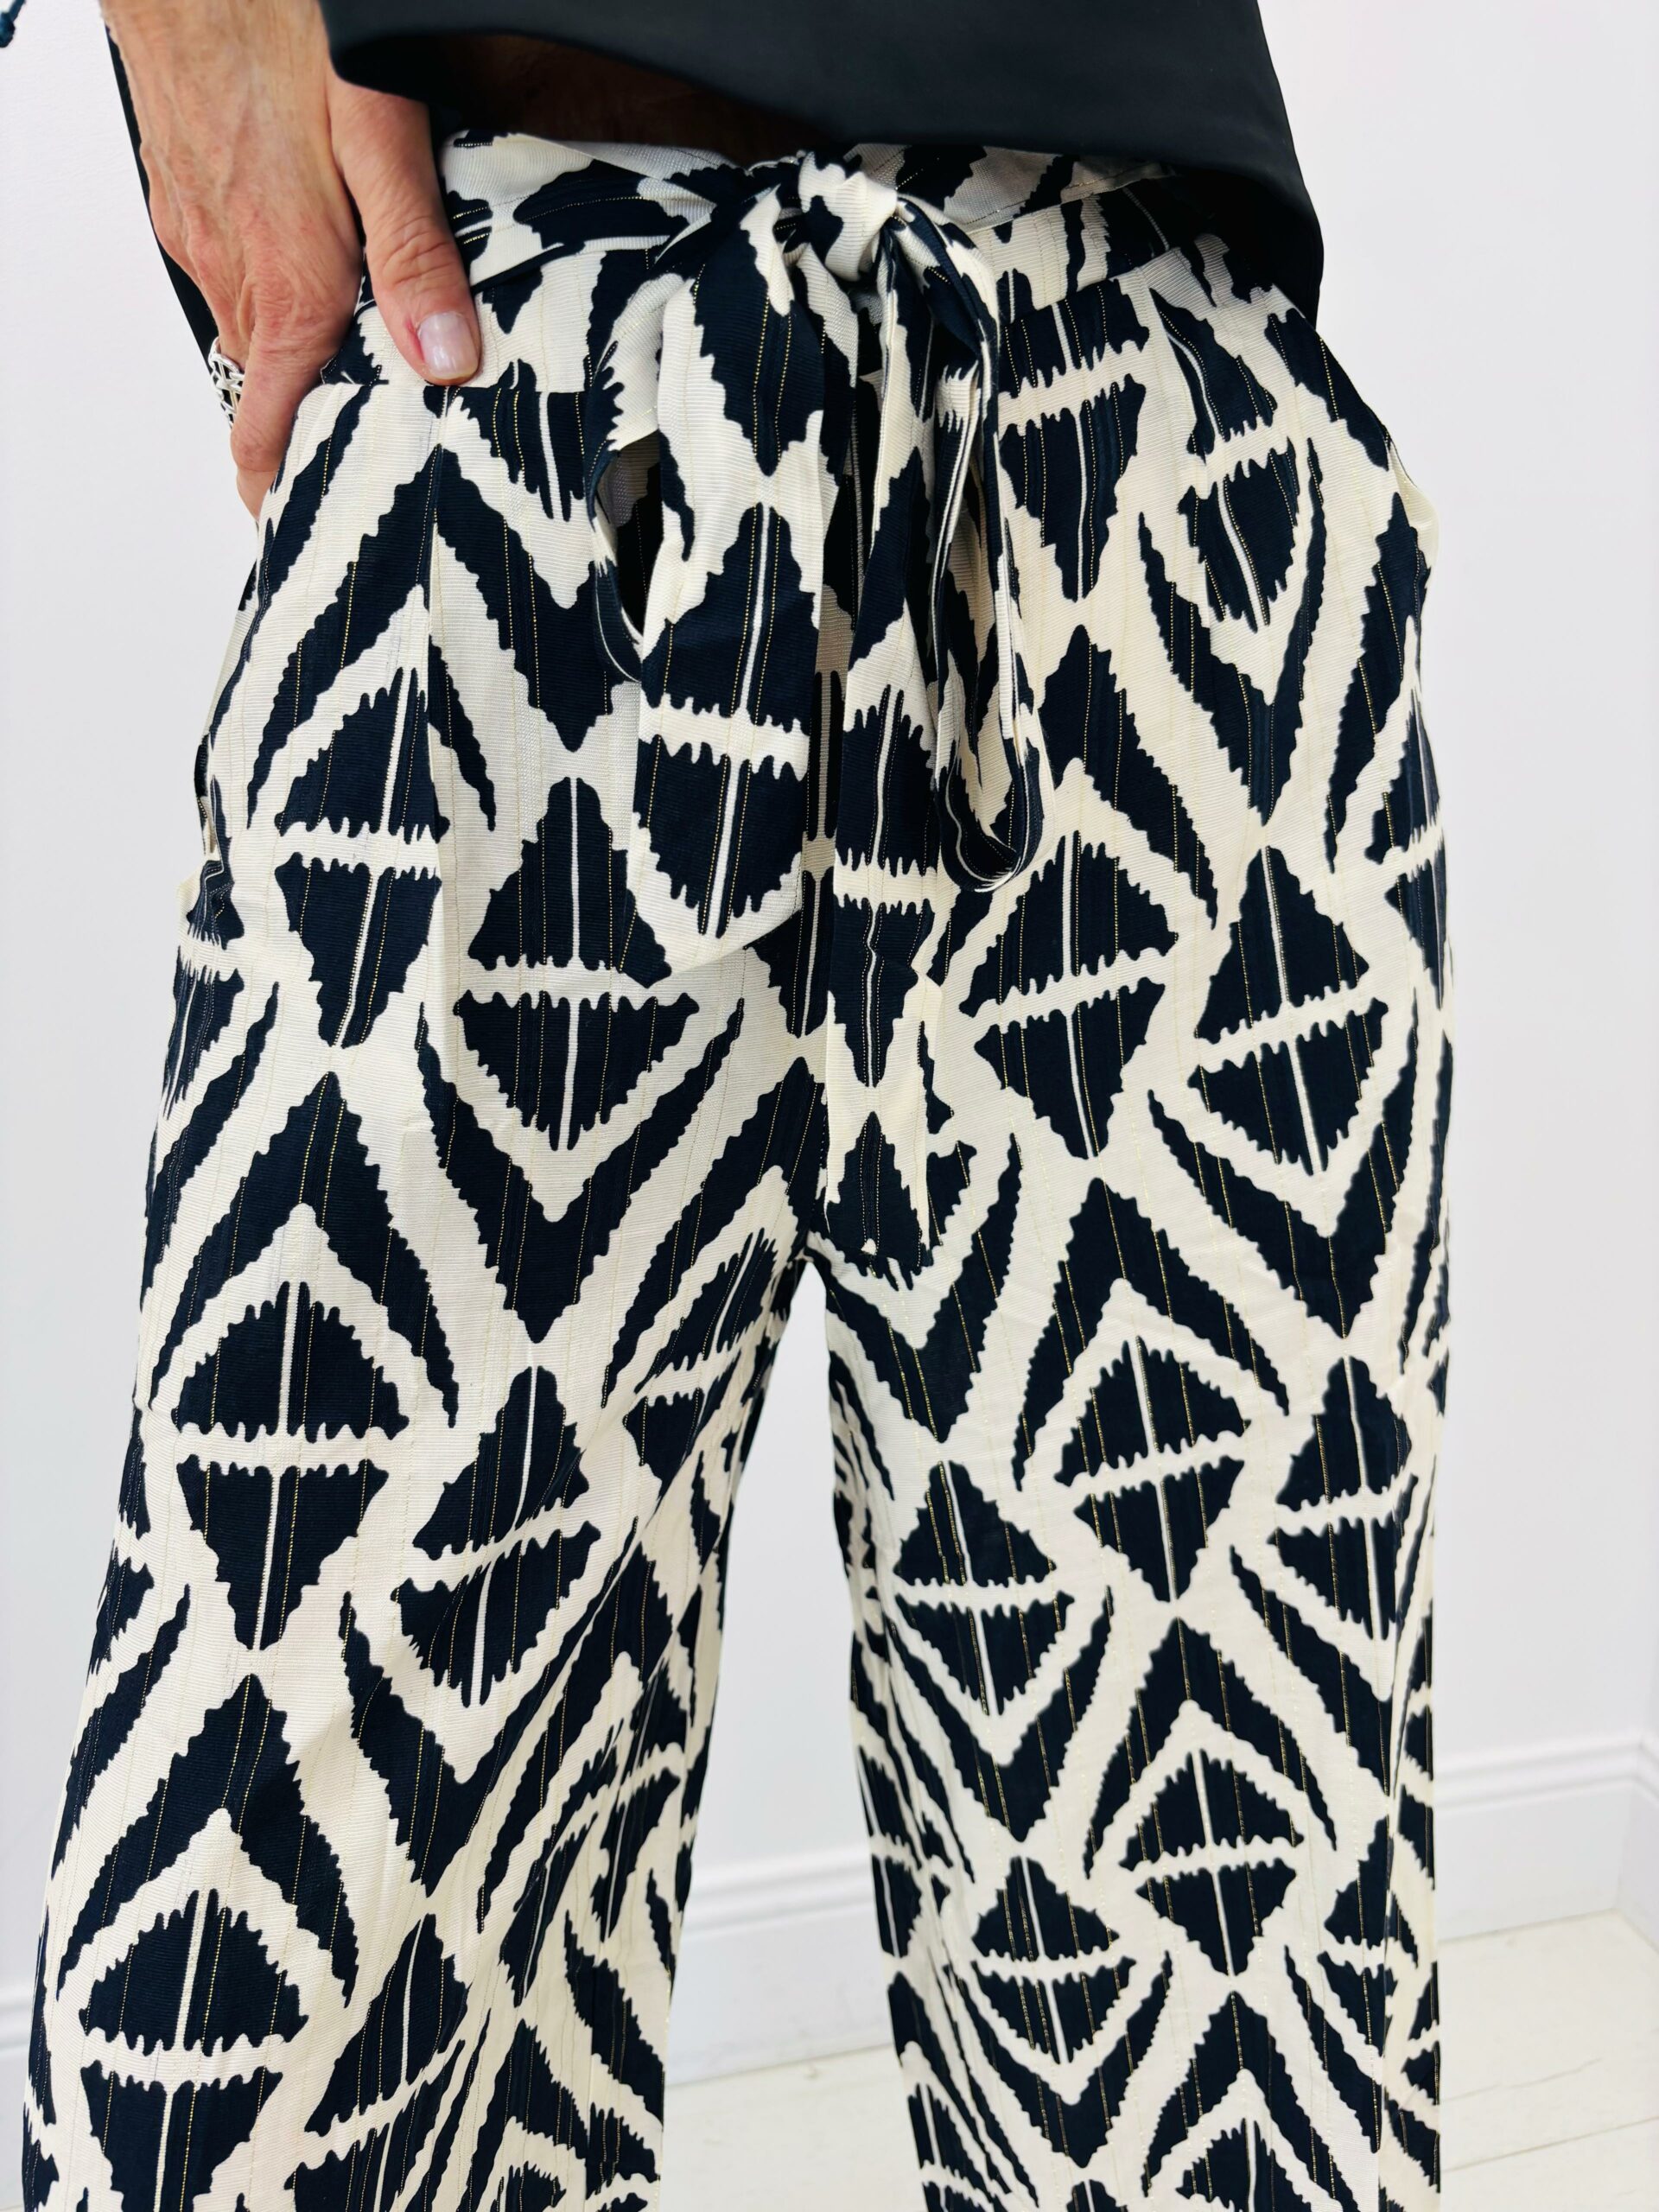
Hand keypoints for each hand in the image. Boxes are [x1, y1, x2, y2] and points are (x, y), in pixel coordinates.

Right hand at [104, 0, 479, 513]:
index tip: (300, 532)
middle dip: (301, 433)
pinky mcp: (183, 188)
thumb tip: (446, 362)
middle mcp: (233, 268)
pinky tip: (305, 274)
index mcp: (289, 280)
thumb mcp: (380, 133)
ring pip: (247, 327)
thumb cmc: (278, 21)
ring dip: (287, 361)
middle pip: (265, 388)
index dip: (280, 490)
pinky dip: (264, 294)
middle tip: (350, 464)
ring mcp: (200, 227)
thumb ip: (414, 251)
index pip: (268, 427)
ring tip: (340, 382)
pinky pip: (226, 270)